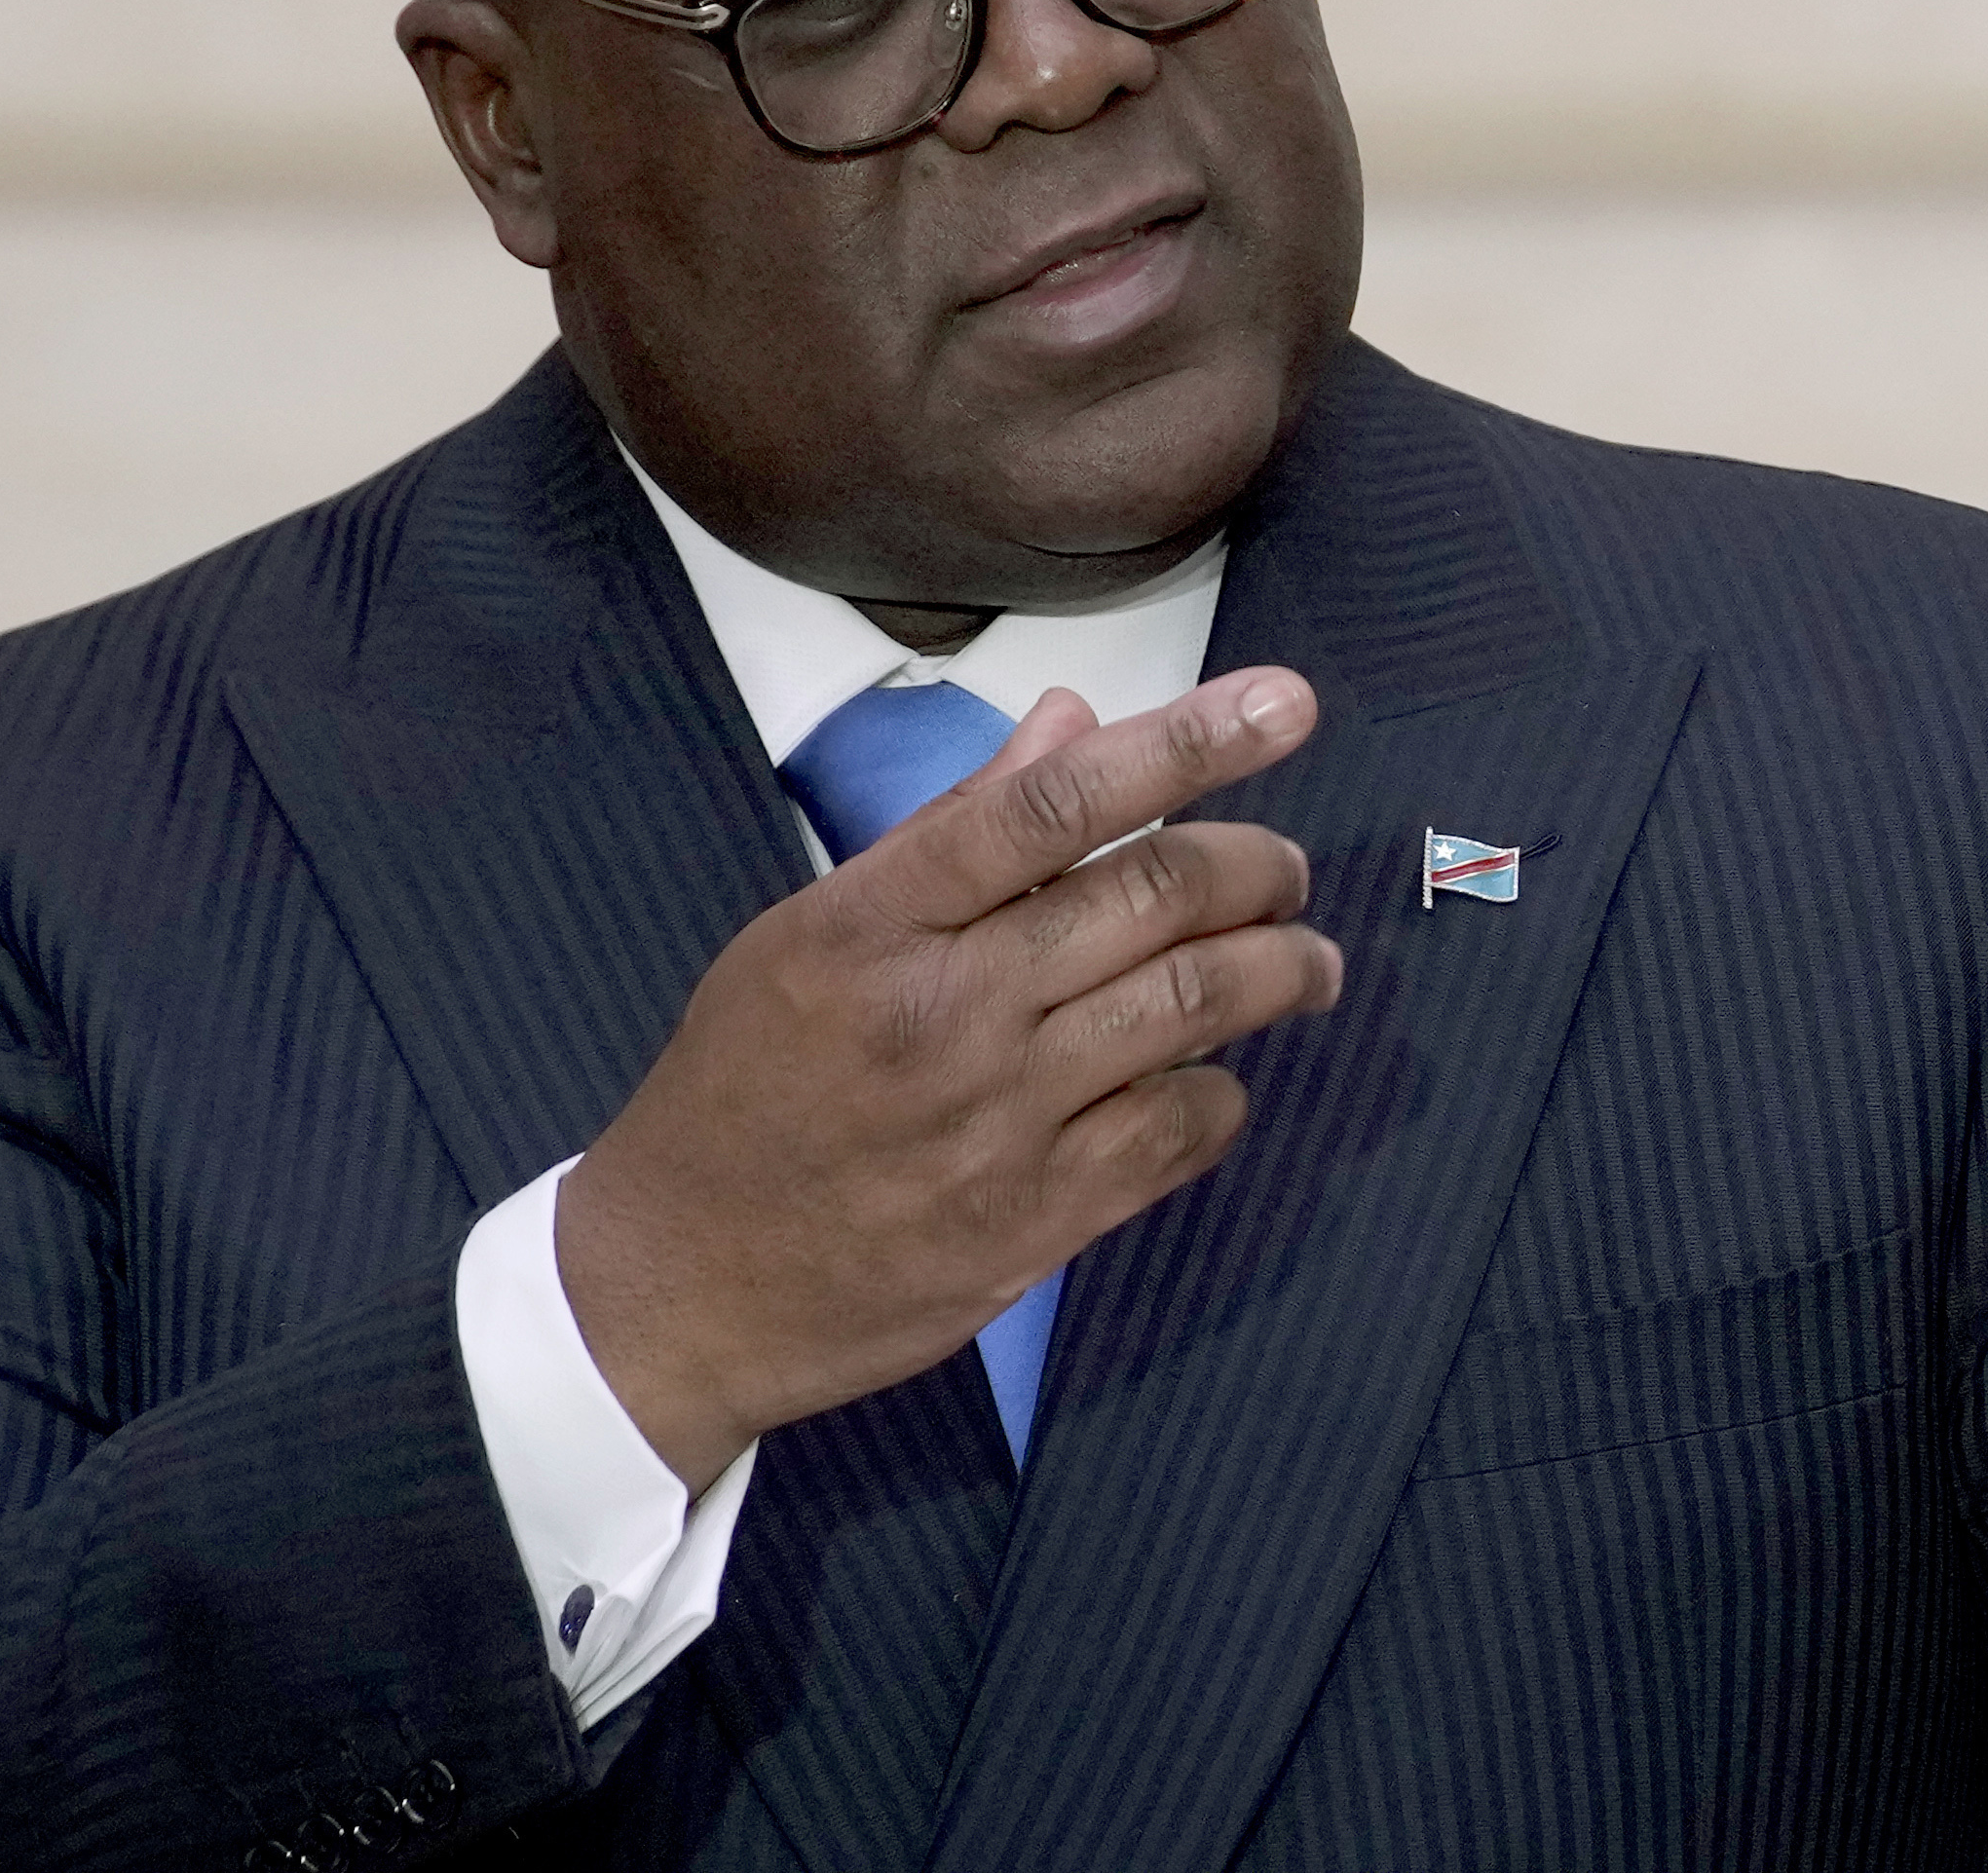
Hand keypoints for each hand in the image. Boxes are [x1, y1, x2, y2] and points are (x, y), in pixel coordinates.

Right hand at [553, 666, 1335, 1488]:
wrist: (678, 1285)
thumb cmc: (740, 1089)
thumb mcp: (809, 933)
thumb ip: (953, 826)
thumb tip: (1074, 720)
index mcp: (874, 922)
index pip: (1056, 802)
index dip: (1186, 740)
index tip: (1284, 702)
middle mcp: (946, 1010)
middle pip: (1154, 897)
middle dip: (1258, 864)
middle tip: (1288, 867)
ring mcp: (998, 1121)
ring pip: (1193, 1009)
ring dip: (1282, 969)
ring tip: (1309, 960)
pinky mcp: (1035, 1222)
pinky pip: (1180, 1132)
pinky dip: (1225, 1088)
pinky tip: (1221, 1073)